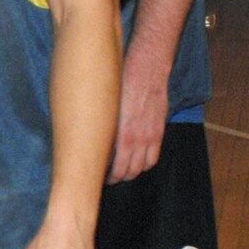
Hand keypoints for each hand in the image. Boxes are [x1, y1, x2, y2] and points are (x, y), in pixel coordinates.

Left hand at [109, 54, 168, 183]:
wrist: (147, 69)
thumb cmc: (121, 84)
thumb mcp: (106, 108)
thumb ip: (102, 127)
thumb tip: (88, 140)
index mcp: (122, 135)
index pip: (115, 169)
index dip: (106, 178)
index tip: (96, 178)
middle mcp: (138, 139)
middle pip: (129, 172)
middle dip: (118, 178)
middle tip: (106, 178)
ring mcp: (151, 136)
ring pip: (143, 168)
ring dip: (133, 172)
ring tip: (122, 172)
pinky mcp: (159, 130)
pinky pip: (154, 156)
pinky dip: (146, 163)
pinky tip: (137, 161)